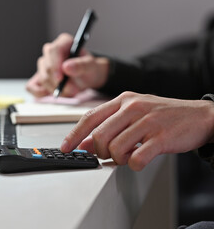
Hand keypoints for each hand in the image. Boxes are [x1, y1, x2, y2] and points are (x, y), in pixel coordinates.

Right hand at [26, 33, 109, 97]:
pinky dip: (40, 93)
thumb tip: (66, 67)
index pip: (53, 50)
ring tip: (70, 92)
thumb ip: (81, 65)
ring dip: (55, 89)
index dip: (55, 65)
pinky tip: (52, 94)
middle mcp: (51, 52)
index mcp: (63, 42)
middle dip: (58, 82)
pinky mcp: (38, 77)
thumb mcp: (90, 66)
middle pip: (46, 66)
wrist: (86, 78)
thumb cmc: (88, 69)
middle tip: (73, 90)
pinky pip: (31, 86)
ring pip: (42, 78)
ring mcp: (43, 64)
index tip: (60, 79)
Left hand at [61, 92, 213, 170]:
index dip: (74, 135)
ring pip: (115, 149)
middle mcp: (132, 107)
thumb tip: (84, 143)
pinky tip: (140, 159)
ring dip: (119, 159)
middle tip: (109, 154)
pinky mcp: (161, 137)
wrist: (199, 116)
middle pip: (99, 136)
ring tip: (129, 155)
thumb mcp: (133, 114)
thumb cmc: (162, 116)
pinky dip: (134, 164)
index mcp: (123, 100)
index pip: (89, 117)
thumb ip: (108, 125)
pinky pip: (136, 159)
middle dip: (99, 151)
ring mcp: (147, 121)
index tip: (65, 148)